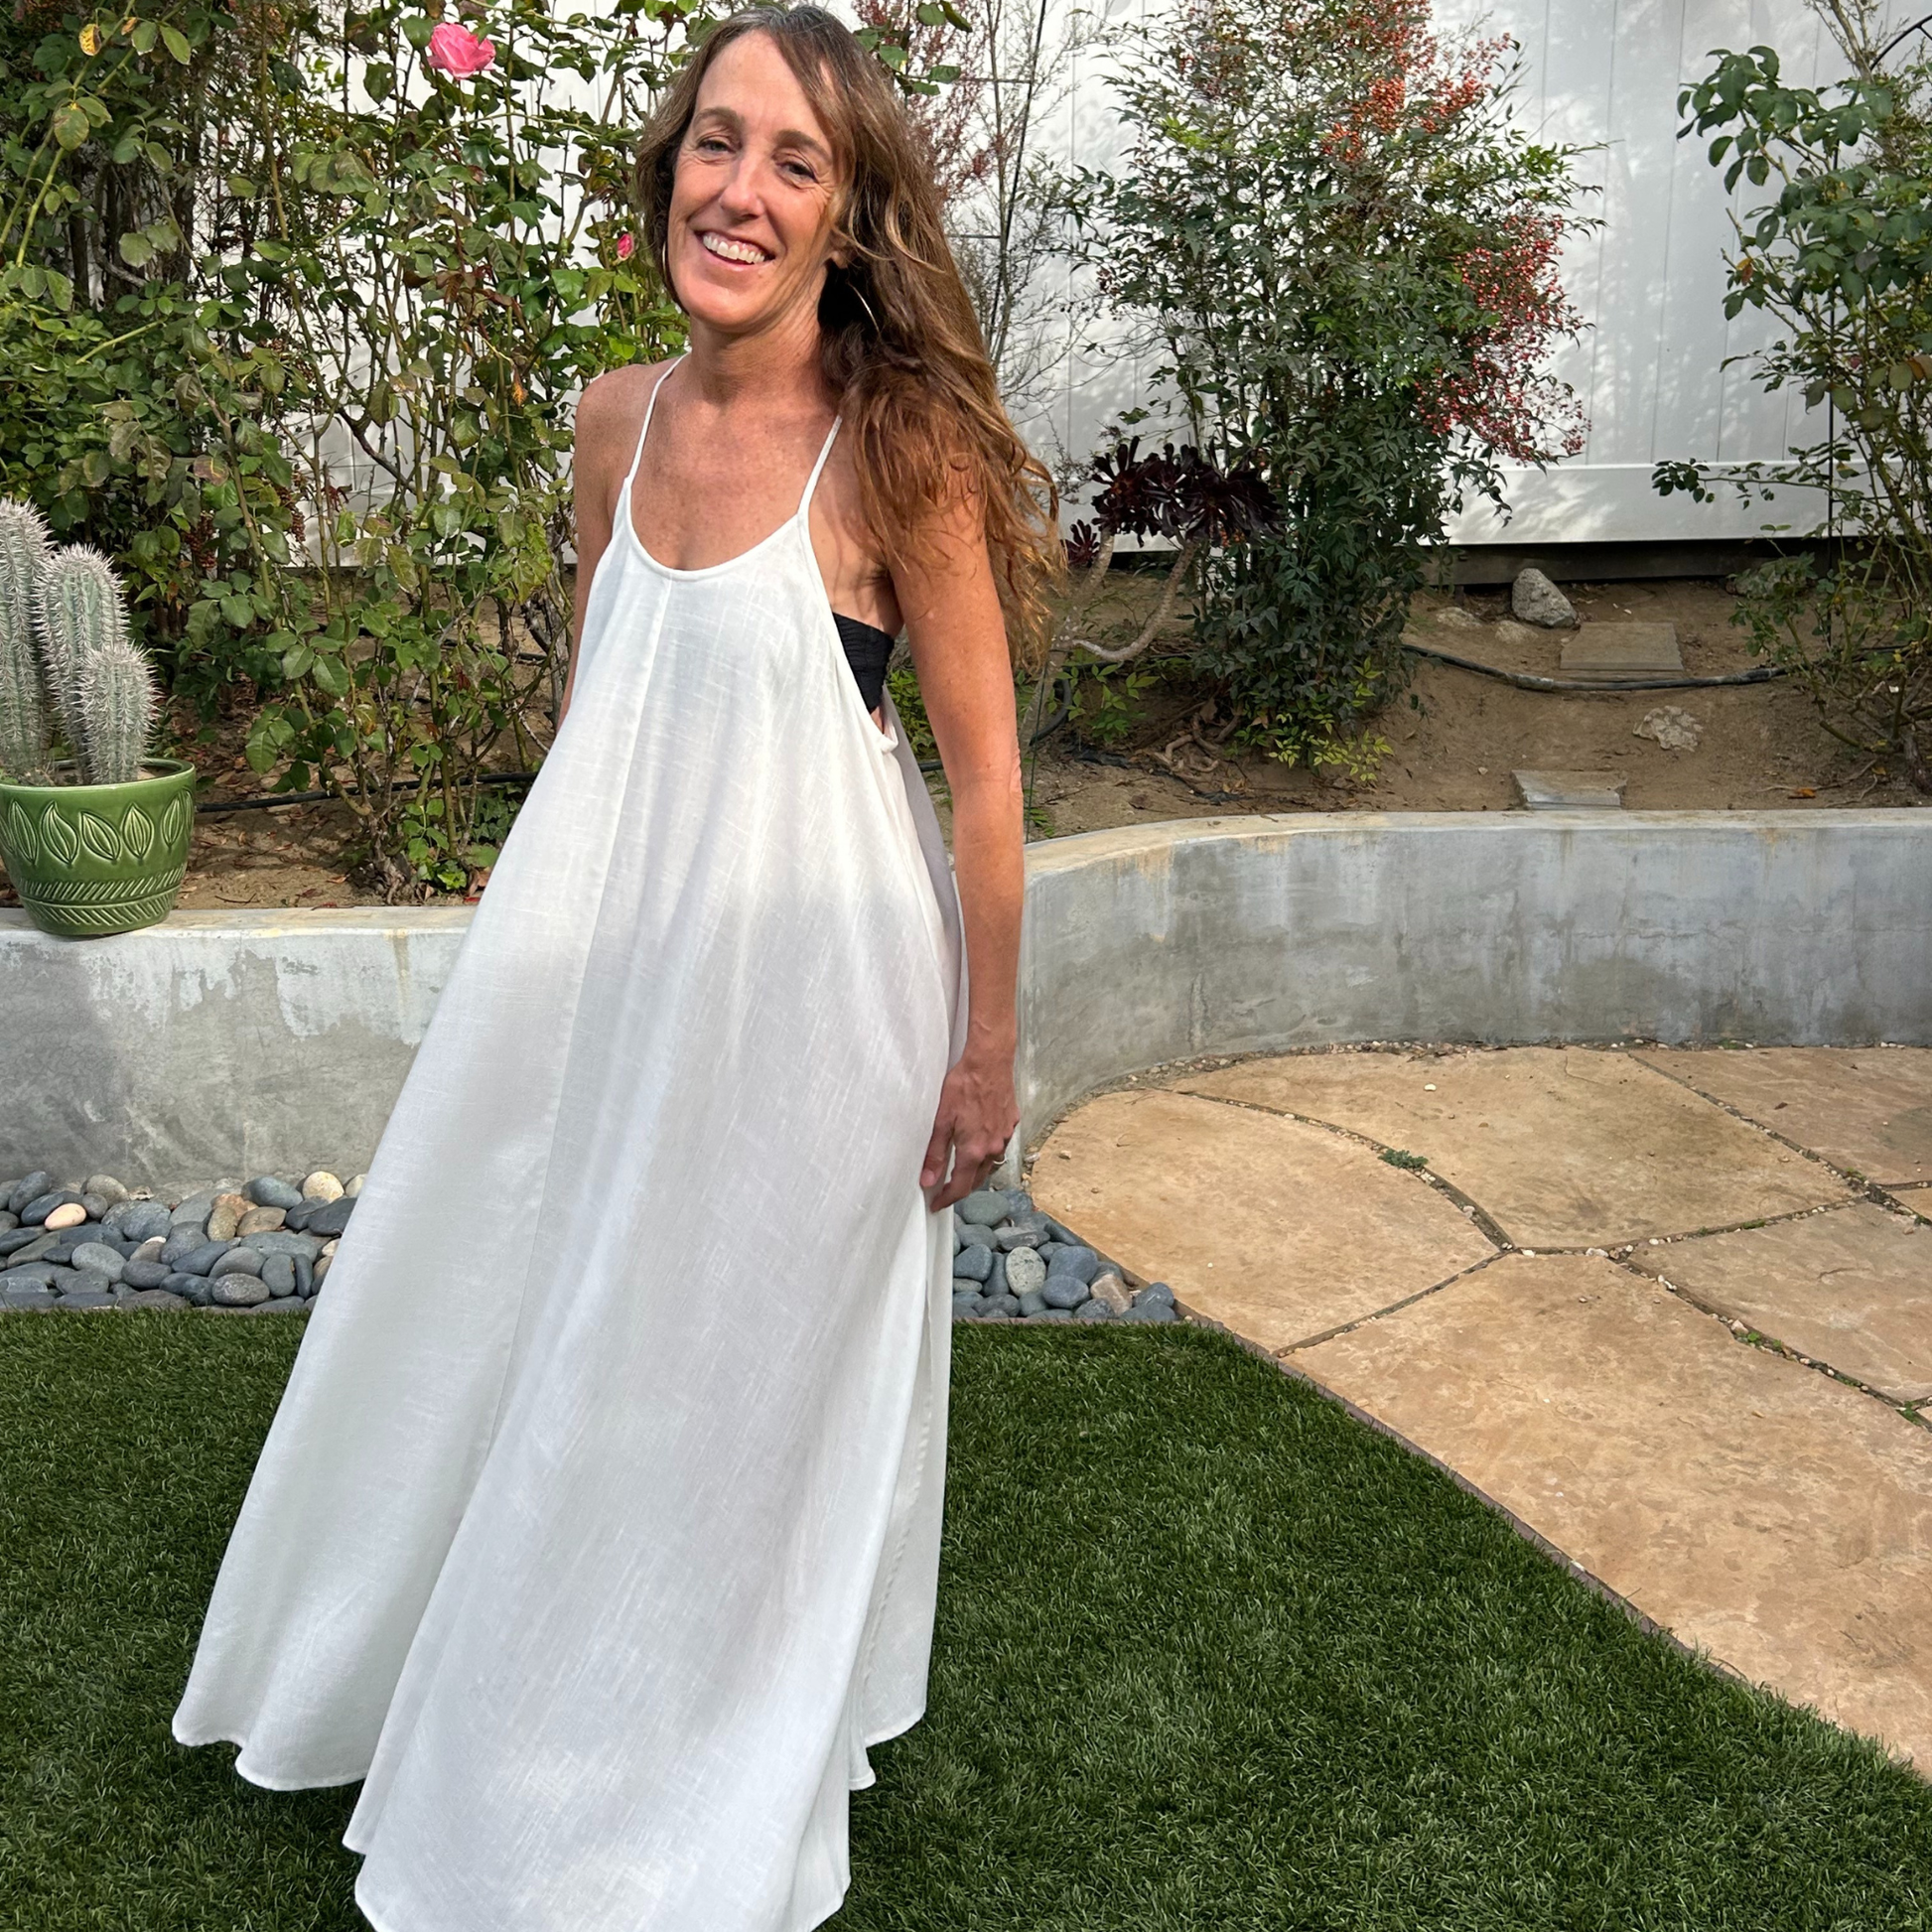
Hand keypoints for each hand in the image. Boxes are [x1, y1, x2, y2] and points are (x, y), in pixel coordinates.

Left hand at [920, 1048, 1017, 1211]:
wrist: (989, 1062)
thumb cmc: (964, 1086)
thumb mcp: (942, 1120)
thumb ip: (935, 1153)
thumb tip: (928, 1179)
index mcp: (974, 1151)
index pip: (960, 1187)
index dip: (947, 1199)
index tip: (937, 1204)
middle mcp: (992, 1148)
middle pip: (977, 1179)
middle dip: (961, 1188)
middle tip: (946, 1189)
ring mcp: (1005, 1136)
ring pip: (990, 1163)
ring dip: (975, 1170)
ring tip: (961, 1166)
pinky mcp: (1011, 1123)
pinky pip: (999, 1144)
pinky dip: (988, 1149)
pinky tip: (979, 1140)